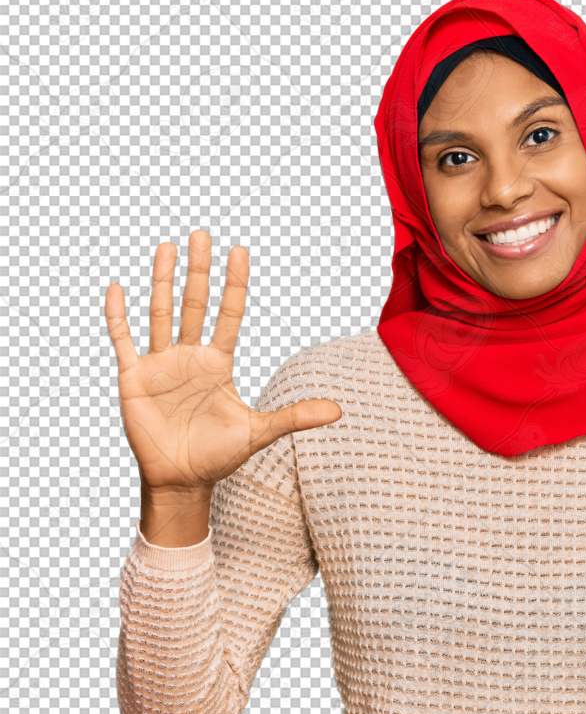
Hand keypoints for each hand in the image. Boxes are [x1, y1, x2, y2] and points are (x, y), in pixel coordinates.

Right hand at [104, 230, 341, 496]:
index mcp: (218, 363)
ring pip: (161, 313)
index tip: (239, 251)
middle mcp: (190, 357)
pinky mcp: (135, 378)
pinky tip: (117, 288)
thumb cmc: (219, 455)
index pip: (229, 315)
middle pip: (194, 304)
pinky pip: (124, 340)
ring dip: (163, 281)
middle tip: (202, 234)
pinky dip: (118, 316)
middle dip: (199, 270)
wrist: (182, 480)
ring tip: (168, 247)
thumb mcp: (259, 432)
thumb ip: (295, 416)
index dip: (234, 285)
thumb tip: (340, 410)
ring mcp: (161, 364)